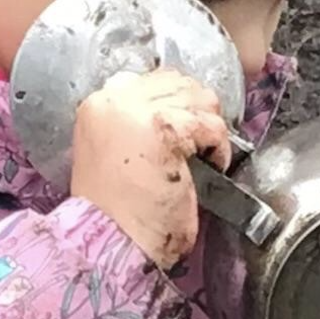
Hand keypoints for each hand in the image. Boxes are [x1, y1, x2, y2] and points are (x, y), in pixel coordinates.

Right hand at [69, 70, 232, 268]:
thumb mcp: (113, 152)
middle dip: (198, 111)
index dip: (178, 102)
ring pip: (199, 99)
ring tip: (205, 156)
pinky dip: (220, 147)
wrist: (109, 240)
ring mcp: (139, 110)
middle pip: (180, 82)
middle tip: (202, 143)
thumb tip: (178, 110)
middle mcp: (115, 98)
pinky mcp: (165, 129)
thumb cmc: (115, 211)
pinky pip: (211, 125)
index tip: (187, 129)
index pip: (154, 78)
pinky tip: (212, 166)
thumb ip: (135, 125)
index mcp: (100, 103)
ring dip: (210, 128)